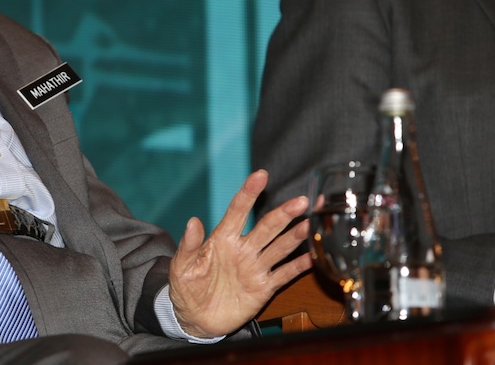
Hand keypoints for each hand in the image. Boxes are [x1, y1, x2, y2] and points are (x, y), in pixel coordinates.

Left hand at [167, 169, 311, 337]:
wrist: (195, 318)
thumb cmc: (186, 288)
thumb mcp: (181, 267)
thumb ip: (188, 246)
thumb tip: (192, 222)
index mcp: (222, 239)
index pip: (238, 211)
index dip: (249, 193)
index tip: (260, 175)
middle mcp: (243, 249)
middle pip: (267, 226)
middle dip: (284, 213)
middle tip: (301, 201)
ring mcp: (255, 267)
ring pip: (279, 247)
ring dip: (295, 236)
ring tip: (310, 223)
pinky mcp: (263, 287)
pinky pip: (284, 274)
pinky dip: (299, 266)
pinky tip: (313, 256)